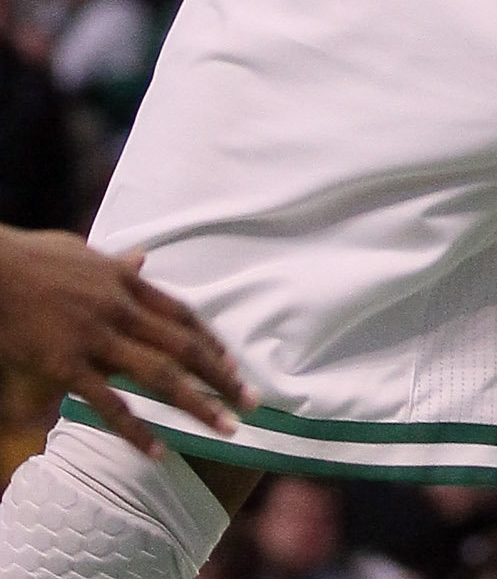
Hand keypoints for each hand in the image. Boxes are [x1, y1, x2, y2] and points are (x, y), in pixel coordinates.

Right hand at [0, 229, 252, 453]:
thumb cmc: (35, 259)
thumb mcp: (85, 254)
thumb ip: (117, 264)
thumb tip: (143, 257)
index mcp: (125, 283)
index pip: (182, 314)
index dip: (211, 342)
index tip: (235, 365)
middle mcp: (120, 310)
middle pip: (183, 347)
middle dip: (220, 377)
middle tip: (252, 403)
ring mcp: (96, 338)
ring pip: (159, 375)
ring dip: (197, 404)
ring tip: (226, 430)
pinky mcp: (67, 365)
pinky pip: (109, 404)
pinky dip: (136, 429)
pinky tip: (158, 451)